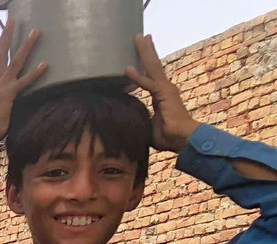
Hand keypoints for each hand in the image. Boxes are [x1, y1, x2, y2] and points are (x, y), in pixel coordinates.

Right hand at [0, 21, 46, 148]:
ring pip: (16, 61)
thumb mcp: (2, 110)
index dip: (2, 44)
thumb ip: (11, 102)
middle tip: (12, 20)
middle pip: (2, 53)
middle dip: (7, 36)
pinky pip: (24, 81)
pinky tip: (45, 64)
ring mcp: (4, 86)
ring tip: (35, 32)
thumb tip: (21, 104)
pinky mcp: (10, 94)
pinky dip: (35, 72)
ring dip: (26, 46)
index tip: (6, 31)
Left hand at [126, 35, 199, 152]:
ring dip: (144, 53)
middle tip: (139, 36)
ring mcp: (165, 89)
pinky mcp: (164, 94)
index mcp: (161, 95)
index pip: (150, 76)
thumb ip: (140, 120)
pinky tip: (128, 69)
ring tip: (138, 38)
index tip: (137, 56)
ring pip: (152, 67)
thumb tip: (128, 123)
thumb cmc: (168, 136)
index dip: (144, 65)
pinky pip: (148, 83)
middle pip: (153, 66)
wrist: (183, 139)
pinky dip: (137, 77)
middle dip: (146, 51)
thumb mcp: (148, 127)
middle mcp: (164, 88)